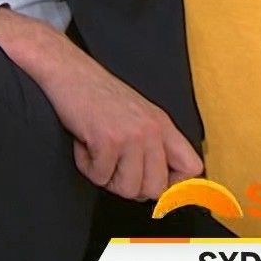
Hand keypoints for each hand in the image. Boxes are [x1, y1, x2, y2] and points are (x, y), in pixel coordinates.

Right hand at [0, 8, 203, 200]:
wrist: (67, 71)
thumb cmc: (95, 94)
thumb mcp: (137, 115)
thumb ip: (153, 145)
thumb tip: (159, 185)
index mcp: (163, 125)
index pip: (192, 168)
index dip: (173, 184)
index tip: (150, 181)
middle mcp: (153, 130)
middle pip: (156, 188)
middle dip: (129, 185)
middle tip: (112, 166)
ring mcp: (132, 135)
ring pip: (129, 189)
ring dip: (106, 177)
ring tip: (97, 153)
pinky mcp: (108, 140)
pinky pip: (100, 177)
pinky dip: (86, 166)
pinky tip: (83, 145)